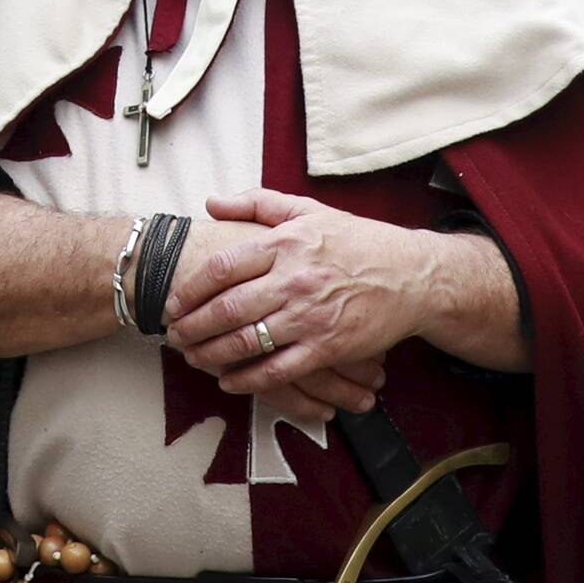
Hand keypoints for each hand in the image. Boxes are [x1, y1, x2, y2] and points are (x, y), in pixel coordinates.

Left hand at [159, 198, 433, 426]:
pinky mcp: (328, 347)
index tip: (172, 301)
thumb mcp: (308, 211)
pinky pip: (279, 369)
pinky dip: (249, 379)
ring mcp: (310, 316)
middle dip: (192, 325)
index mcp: (285, 244)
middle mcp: (293, 280)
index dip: (190, 288)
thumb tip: (212, 202)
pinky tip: (229, 381)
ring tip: (191, 357)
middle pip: (227, 308)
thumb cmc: (357, 242)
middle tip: (172, 334)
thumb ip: (257, 203)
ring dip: (211, 353)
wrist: (412, 276)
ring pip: (247, 340)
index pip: (223, 267)